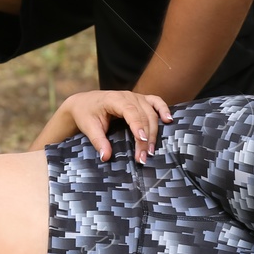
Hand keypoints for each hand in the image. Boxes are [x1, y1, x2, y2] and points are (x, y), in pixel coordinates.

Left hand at [36, 89, 172, 163]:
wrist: (84, 103)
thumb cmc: (86, 114)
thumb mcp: (88, 127)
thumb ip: (98, 141)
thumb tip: (105, 157)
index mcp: (114, 99)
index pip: (130, 112)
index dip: (138, 126)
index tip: (142, 140)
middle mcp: (127, 96)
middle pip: (143, 115)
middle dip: (146, 137)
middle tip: (144, 157)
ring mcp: (136, 97)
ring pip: (151, 112)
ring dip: (154, 131)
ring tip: (152, 150)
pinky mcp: (140, 100)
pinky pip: (156, 102)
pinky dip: (163, 110)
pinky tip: (169, 120)